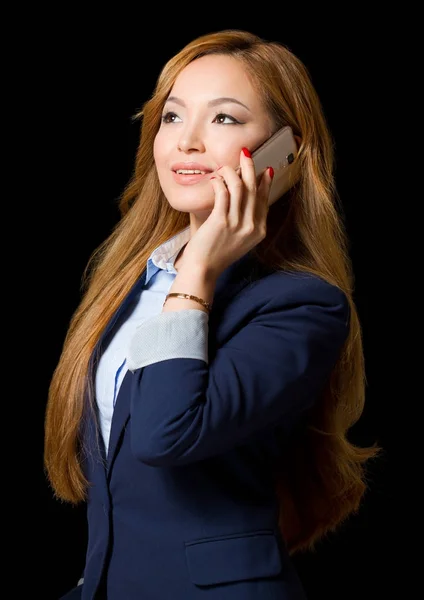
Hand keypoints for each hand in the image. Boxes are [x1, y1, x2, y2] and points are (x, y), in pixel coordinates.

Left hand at [181, 148, 273, 279]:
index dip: (265, 183)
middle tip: (245, 154)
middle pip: (254, 190)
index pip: (264, 201)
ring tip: (225, 166)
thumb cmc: (217, 254)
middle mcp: (251, 227)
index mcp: (258, 232)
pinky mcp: (221, 222)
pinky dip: (219, 182)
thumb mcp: (239, 240)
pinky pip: (223, 193)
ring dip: (232, 172)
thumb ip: (245, 223)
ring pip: (240, 187)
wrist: (203, 269)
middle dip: (250, 168)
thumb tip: (245, 199)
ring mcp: (237, 224)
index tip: (265, 170)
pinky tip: (215, 179)